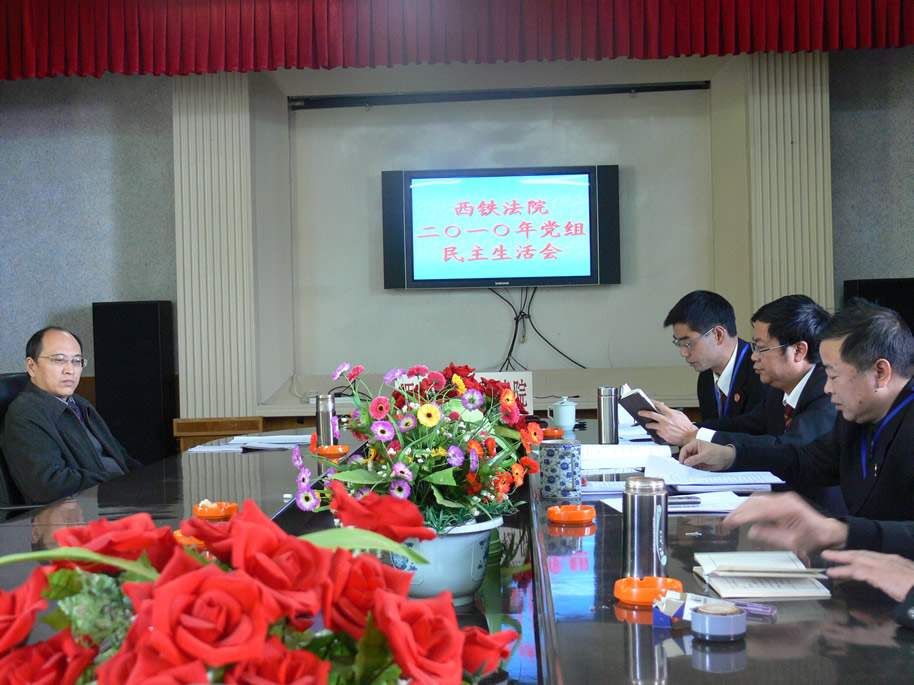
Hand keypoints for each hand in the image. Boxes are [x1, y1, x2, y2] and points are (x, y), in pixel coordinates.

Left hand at [639, 401, 696, 445]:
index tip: (649, 401)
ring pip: (651, 425)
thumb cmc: (686, 426)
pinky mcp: (663, 435)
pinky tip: (660, 431)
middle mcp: (666, 421)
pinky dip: (657, 431)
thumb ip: (671, 411)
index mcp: (670, 414)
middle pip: (651, 415)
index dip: (653, 402)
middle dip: (644, 413)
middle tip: (640, 412)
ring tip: (648, 424)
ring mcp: (664, 428)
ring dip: (648, 424)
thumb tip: (664, 409)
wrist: (690, 436)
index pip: (659, 405)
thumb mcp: (680, 415)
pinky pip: (657, 432)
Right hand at [678, 440, 734, 470]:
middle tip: (683, 468)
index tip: (682, 463)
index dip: (682, 456)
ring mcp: (696, 458)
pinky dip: (691, 470)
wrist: (727, 459)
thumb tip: (685, 462)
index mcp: (695, 444)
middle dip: (684, 462)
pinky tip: (692, 472)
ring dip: (687, 466)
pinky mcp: (698, 464)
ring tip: (688, 471)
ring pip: (688, 462)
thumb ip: (695, 459)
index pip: (685, 449)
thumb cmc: (718, 452)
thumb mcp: (706, 455)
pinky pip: (692, 467)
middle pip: (685, 456)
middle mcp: (694, 451)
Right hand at [722, 492, 847, 552]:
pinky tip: (743, 514)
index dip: (742, 516)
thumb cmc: (812, 539)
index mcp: (787, 508)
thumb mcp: (793, 542)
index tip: (730, 523)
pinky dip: (749, 507)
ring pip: (755, 499)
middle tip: (726, 523)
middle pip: (754, 501)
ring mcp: (782, 498)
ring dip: (742, 508)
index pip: (759, 510)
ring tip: (732, 519)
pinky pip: (760, 500)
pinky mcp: (780, 501)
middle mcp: (783, 499)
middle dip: (738, 511)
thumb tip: (752, 531)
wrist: (825, 532)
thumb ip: (772, 536)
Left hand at [822, 549, 913, 602]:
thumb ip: (893, 583)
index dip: (858, 555)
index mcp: (895, 561)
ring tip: (827, 560)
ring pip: (856, 560)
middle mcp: (887, 560)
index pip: (872, 556)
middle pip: (861, 554)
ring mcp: (882, 566)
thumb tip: (882, 592)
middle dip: (845, 554)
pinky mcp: (878, 574)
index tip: (847, 556)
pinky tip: (835, 572)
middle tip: (829, 554)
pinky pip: (857, 571)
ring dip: (840, 560)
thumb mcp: (906, 583)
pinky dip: (845, 571)